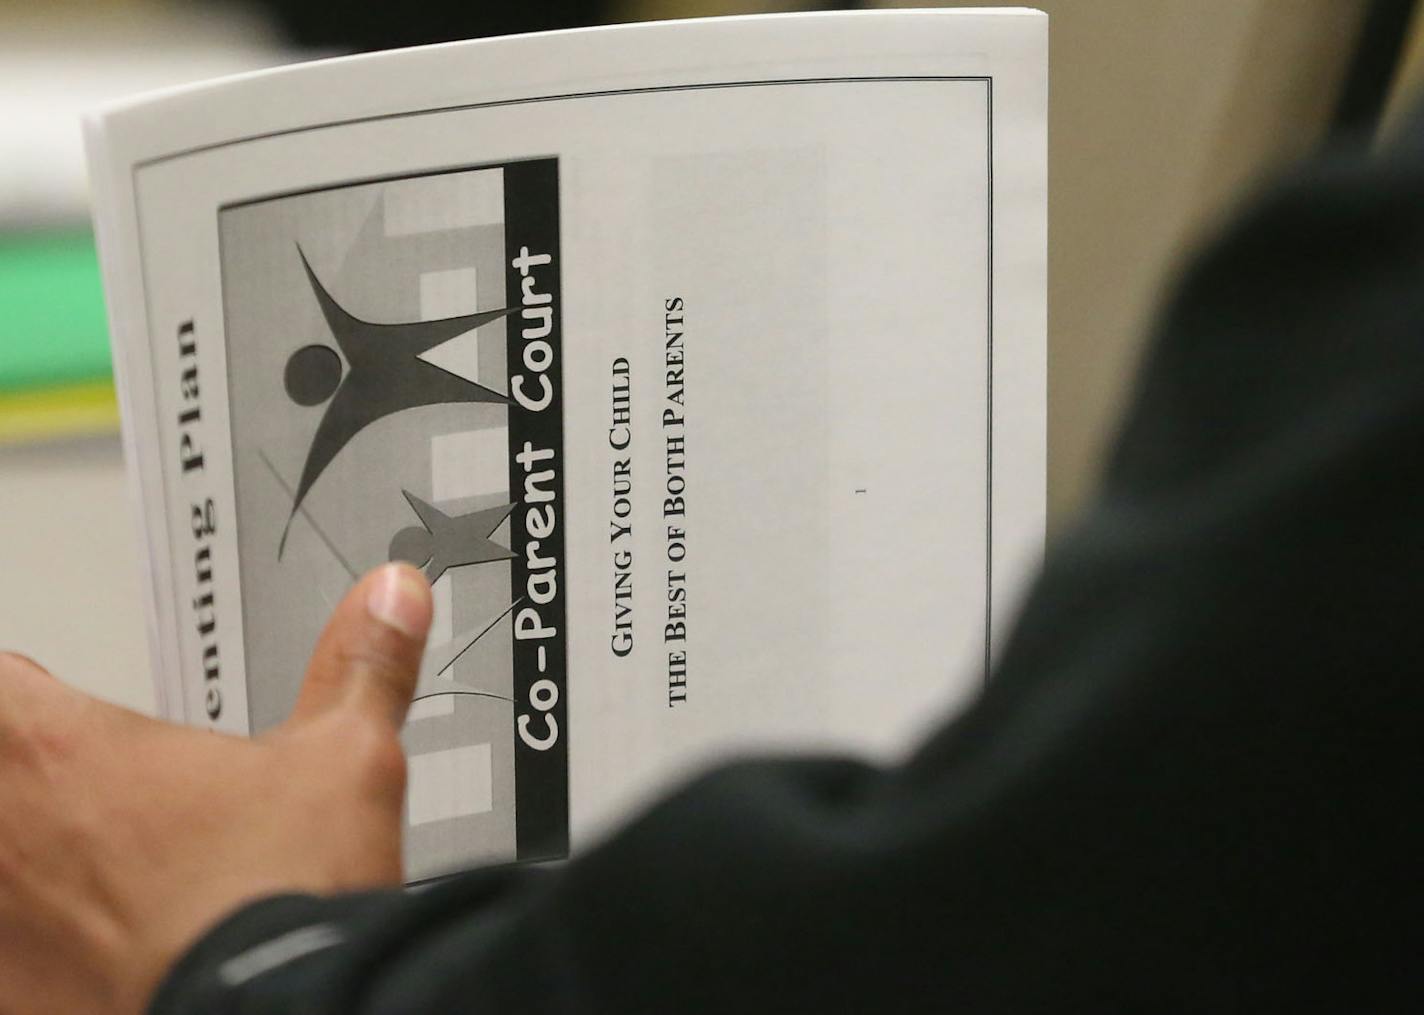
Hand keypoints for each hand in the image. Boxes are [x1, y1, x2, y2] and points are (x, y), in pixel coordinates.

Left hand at [0, 563, 431, 1014]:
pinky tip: (106, 956)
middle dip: (36, 786)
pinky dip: (43, 953)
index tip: (65, 715)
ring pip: (0, 872)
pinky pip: (12, 960)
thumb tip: (391, 597)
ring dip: (34, 872)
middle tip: (99, 801)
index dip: (29, 697)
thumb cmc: (283, 899)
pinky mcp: (18, 1002)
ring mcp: (3, 930)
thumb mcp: (347, 758)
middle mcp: (11, 837)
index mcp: (68, 752)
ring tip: (104, 886)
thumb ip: (361, 667)